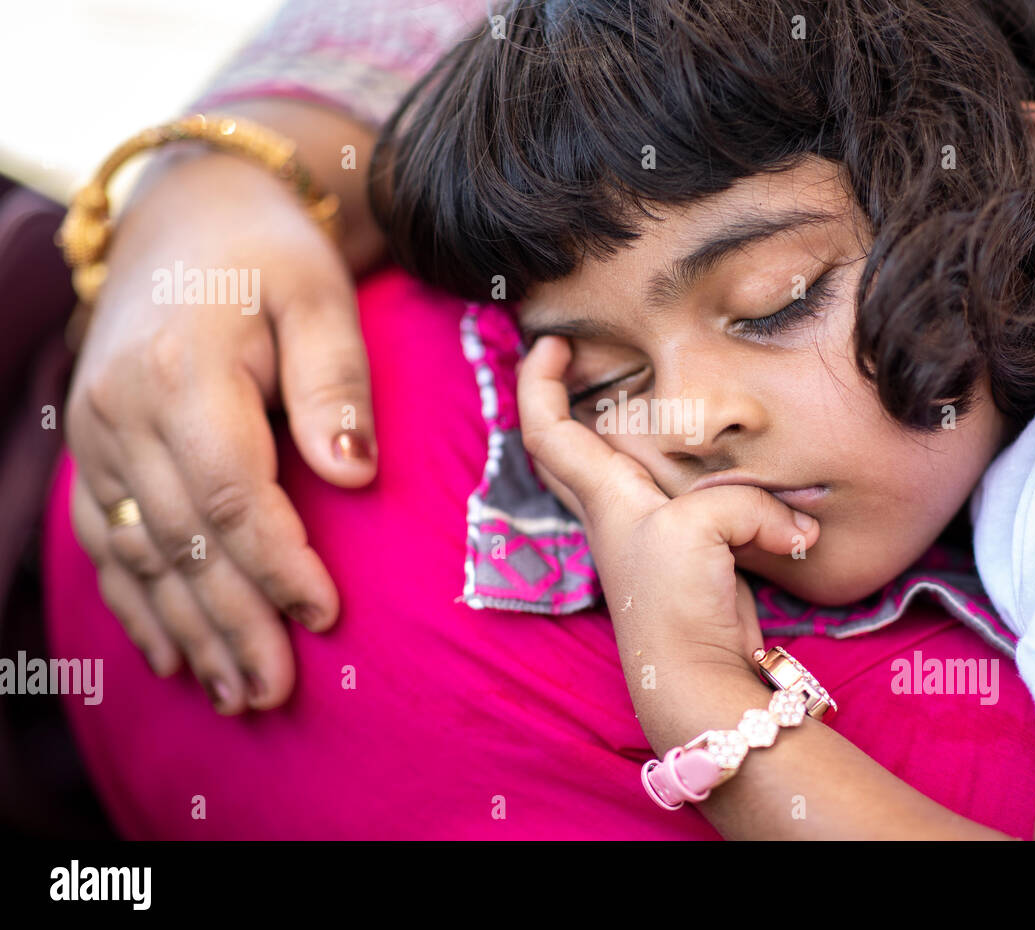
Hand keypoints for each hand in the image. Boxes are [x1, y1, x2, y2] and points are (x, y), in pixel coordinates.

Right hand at [65, 149, 376, 713]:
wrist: (188, 217)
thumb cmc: (271, 257)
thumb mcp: (320, 298)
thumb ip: (335, 384)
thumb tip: (351, 475)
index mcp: (184, 372)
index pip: (232, 495)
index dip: (278, 565)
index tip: (323, 618)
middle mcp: (123, 410)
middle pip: (182, 542)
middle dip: (232, 624)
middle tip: (274, 691)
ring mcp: (97, 434)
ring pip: (138, 555)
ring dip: (186, 630)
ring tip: (232, 693)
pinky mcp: (93, 448)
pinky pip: (104, 541)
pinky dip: (136, 603)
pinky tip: (169, 653)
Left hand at [516, 335, 820, 670]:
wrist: (697, 675)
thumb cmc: (676, 600)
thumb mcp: (702, 527)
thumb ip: (745, 501)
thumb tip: (796, 527)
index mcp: (605, 496)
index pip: (546, 430)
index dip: (536, 381)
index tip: (549, 340)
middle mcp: (616, 513)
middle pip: (565, 448)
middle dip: (560, 398)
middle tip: (581, 356)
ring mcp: (648, 535)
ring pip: (624, 468)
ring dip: (628, 431)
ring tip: (653, 393)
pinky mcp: (690, 555)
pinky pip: (689, 497)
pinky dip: (704, 476)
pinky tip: (729, 466)